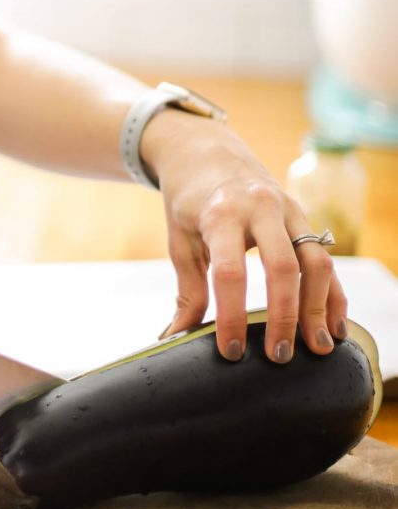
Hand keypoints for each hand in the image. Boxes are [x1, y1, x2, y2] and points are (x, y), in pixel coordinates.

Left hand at [140, 111, 347, 363]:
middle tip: (278, 357)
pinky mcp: (303, 215)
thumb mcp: (180, 240)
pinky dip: (333, 292)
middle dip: (284, 316)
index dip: (231, 316)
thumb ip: (187, 290)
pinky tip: (333, 325)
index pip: (230, 272)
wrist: (206, 152)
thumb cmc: (189, 200)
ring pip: (315, 260)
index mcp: (221, 213)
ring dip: (319, 307)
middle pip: (282, 266)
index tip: (231, 351)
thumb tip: (175, 340)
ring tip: (317, 347)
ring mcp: (287, 209)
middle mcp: (260, 207)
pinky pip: (326, 256)